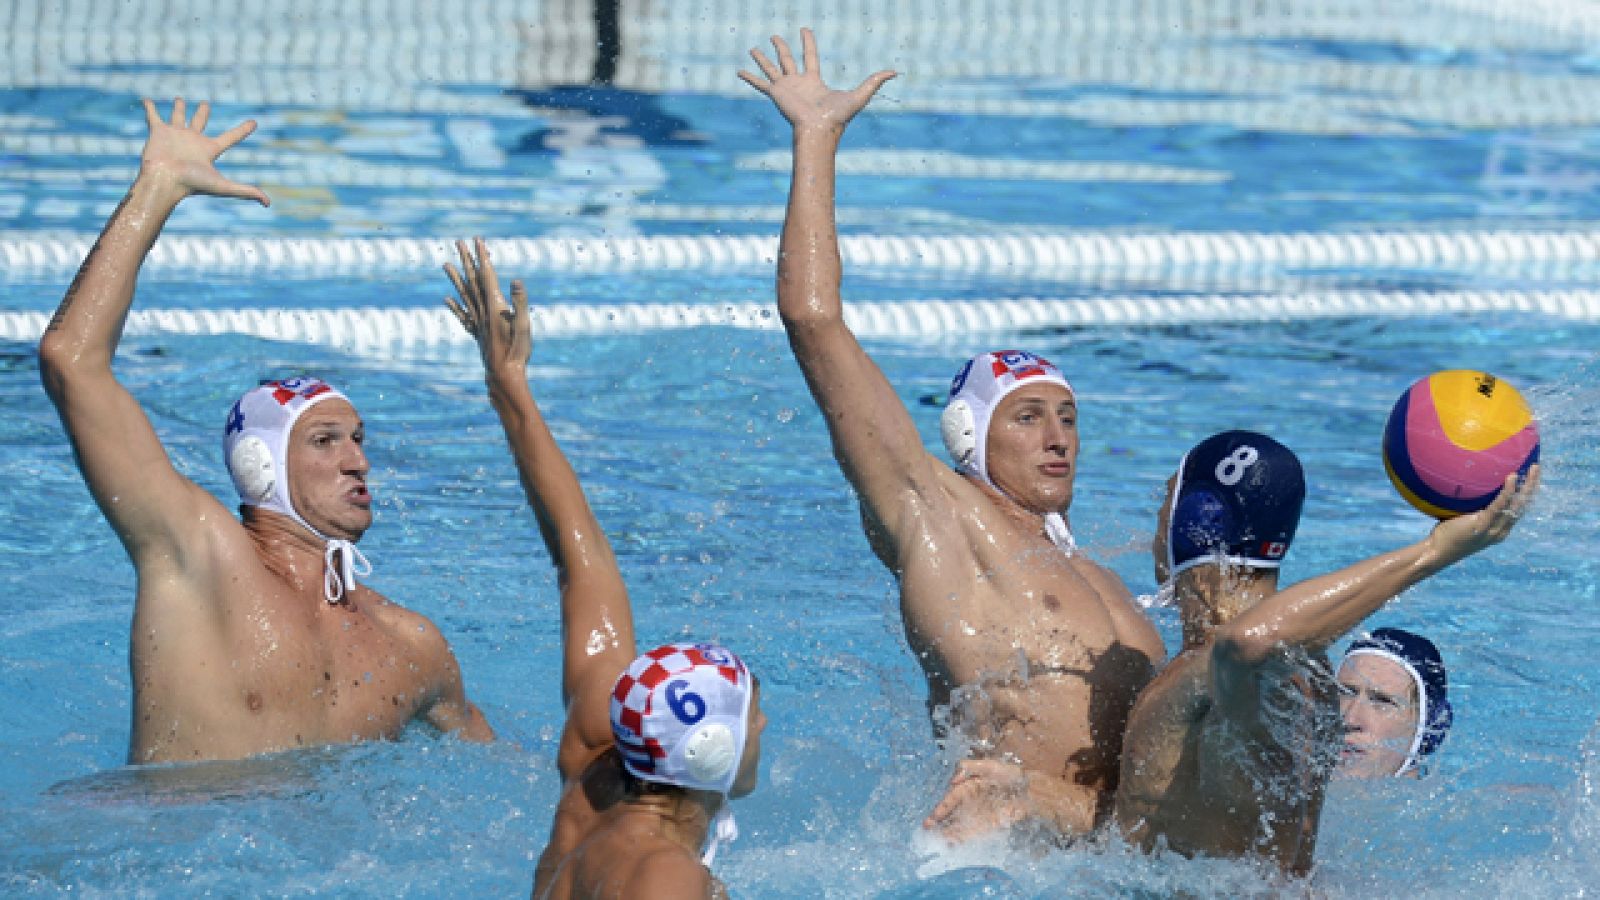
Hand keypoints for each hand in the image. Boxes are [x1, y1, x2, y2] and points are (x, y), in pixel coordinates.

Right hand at [138, 98, 268, 204]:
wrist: (165, 181)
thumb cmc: (192, 183)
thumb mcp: (224, 186)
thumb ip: (246, 191)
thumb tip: (268, 203)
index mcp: (209, 150)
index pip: (231, 137)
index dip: (243, 130)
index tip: (254, 123)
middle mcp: (193, 141)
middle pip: (200, 122)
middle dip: (203, 112)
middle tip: (206, 104)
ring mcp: (175, 135)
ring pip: (178, 117)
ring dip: (179, 108)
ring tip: (179, 99)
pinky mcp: (158, 132)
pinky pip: (154, 116)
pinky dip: (150, 108)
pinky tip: (147, 100)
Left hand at [444, 237, 530, 377]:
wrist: (504, 375)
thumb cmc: (518, 351)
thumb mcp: (525, 325)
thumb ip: (520, 302)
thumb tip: (516, 281)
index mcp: (495, 306)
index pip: (487, 275)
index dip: (482, 257)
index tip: (477, 241)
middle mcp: (483, 311)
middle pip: (473, 280)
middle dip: (467, 260)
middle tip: (459, 242)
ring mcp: (478, 322)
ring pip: (464, 295)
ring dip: (455, 278)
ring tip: (445, 264)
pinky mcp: (477, 333)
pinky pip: (463, 315)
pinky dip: (454, 306)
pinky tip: (446, 299)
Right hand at [738, 28, 894, 135]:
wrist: (819, 130)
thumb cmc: (838, 117)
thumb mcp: (860, 95)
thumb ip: (874, 82)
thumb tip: (895, 72)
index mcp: (814, 81)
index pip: (810, 56)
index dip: (808, 42)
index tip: (804, 29)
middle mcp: (798, 82)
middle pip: (787, 59)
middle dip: (781, 47)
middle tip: (774, 36)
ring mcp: (785, 88)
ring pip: (771, 68)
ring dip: (762, 58)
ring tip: (752, 48)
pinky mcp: (776, 95)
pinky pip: (760, 84)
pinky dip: (750, 77)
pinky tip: (739, 71)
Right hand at [922, 758, 1032, 842]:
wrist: (1031, 791)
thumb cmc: (1010, 775)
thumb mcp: (989, 765)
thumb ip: (969, 768)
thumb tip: (952, 781)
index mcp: (969, 786)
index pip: (951, 798)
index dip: (941, 808)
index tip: (932, 818)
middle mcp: (971, 802)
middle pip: (952, 814)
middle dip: (939, 822)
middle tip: (927, 831)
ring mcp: (978, 815)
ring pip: (959, 825)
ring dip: (948, 832)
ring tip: (937, 841)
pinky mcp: (988, 826)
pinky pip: (972, 833)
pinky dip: (962, 838)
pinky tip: (952, 843)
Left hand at [1426, 464, 1539, 565]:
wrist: (1437, 552)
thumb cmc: (1447, 534)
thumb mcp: (1465, 520)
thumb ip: (1473, 508)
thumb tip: (1470, 485)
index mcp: (1500, 530)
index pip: (1518, 509)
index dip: (1526, 494)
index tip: (1530, 477)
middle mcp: (1501, 531)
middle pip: (1522, 505)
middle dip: (1532, 486)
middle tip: (1536, 467)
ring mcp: (1493, 529)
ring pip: (1516, 505)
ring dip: (1526, 485)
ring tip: (1532, 468)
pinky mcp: (1482, 525)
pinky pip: (1498, 505)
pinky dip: (1507, 491)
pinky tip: (1511, 478)